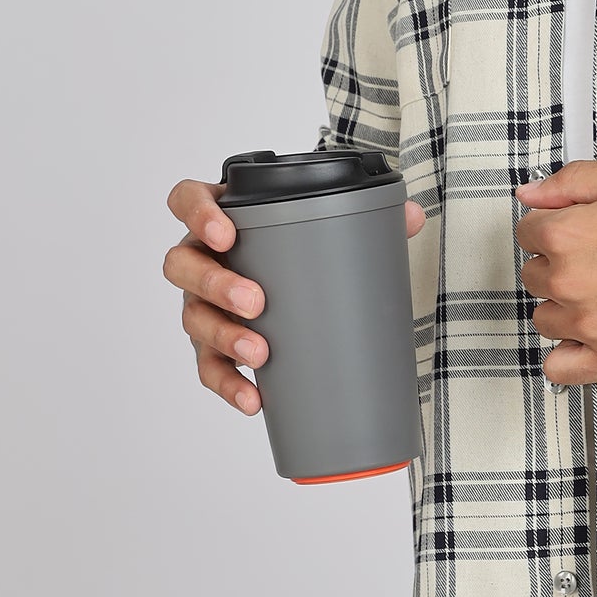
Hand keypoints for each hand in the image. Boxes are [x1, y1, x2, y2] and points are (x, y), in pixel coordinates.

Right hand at [163, 174, 426, 414]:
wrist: (298, 282)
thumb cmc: (300, 245)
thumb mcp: (328, 223)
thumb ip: (370, 214)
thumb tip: (414, 216)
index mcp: (223, 216)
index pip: (187, 200)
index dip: (197, 214)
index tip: (225, 233)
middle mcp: (201, 257)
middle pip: (182, 264)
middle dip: (216, 284)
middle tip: (256, 300)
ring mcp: (201, 302)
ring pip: (192, 318)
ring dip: (223, 337)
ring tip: (260, 352)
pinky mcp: (211, 344)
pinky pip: (209, 366)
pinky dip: (228, 383)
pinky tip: (252, 397)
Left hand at [513, 158, 596, 383]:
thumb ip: (573, 182)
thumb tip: (531, 195)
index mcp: (569, 235)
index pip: (527, 233)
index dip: (553, 228)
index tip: (575, 233)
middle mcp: (572, 283)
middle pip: (535, 277)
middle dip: (560, 266)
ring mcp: (591, 327)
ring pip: (546, 320)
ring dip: (566, 308)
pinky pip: (559, 368)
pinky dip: (569, 355)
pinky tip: (591, 338)